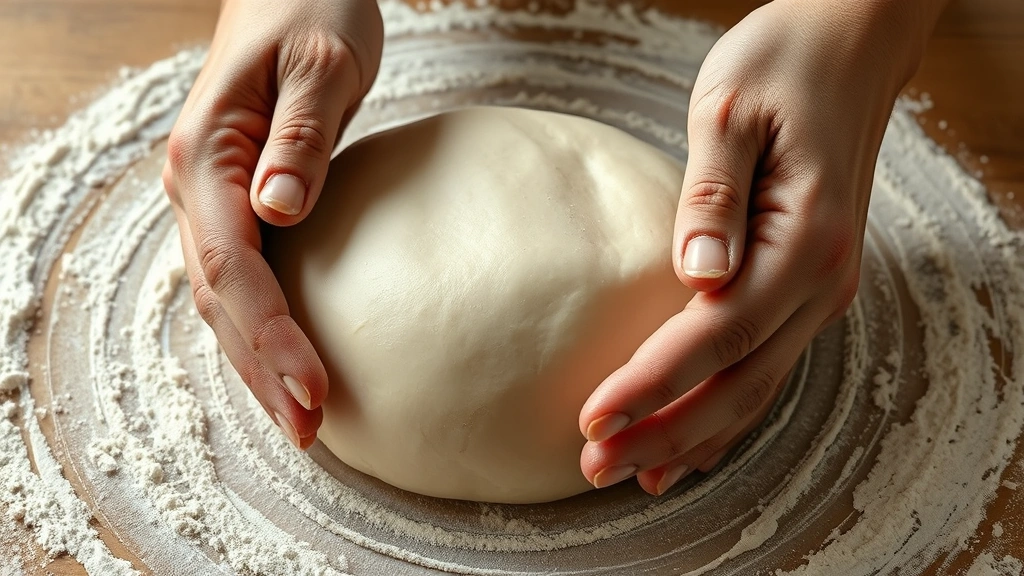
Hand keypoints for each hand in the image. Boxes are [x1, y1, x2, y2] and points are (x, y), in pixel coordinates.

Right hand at [162, 0, 382, 447]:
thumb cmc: (310, 10)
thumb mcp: (321, 63)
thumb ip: (299, 136)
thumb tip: (280, 208)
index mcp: (206, 156)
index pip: (234, 265)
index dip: (271, 333)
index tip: (314, 389)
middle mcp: (195, 186)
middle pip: (220, 298)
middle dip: (262, 368)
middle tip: (309, 430)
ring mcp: (211, 199)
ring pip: (223, 299)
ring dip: (258, 360)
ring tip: (301, 419)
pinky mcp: (238, 203)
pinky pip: (241, 278)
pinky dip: (261, 328)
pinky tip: (286, 361)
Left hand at [578, 0, 946, 493]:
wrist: (852, 47)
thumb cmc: (785, 64)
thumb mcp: (730, 109)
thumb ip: (712, 195)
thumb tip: (697, 273)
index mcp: (803, 241)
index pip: (716, 335)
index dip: (653, 385)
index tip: (593, 419)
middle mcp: (822, 282)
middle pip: (737, 383)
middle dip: (663, 431)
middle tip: (594, 466)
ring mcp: (820, 291)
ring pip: (755, 389)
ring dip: (692, 436)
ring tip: (631, 473)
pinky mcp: (806, 288)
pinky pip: (765, 367)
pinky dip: (724, 413)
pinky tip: (689, 442)